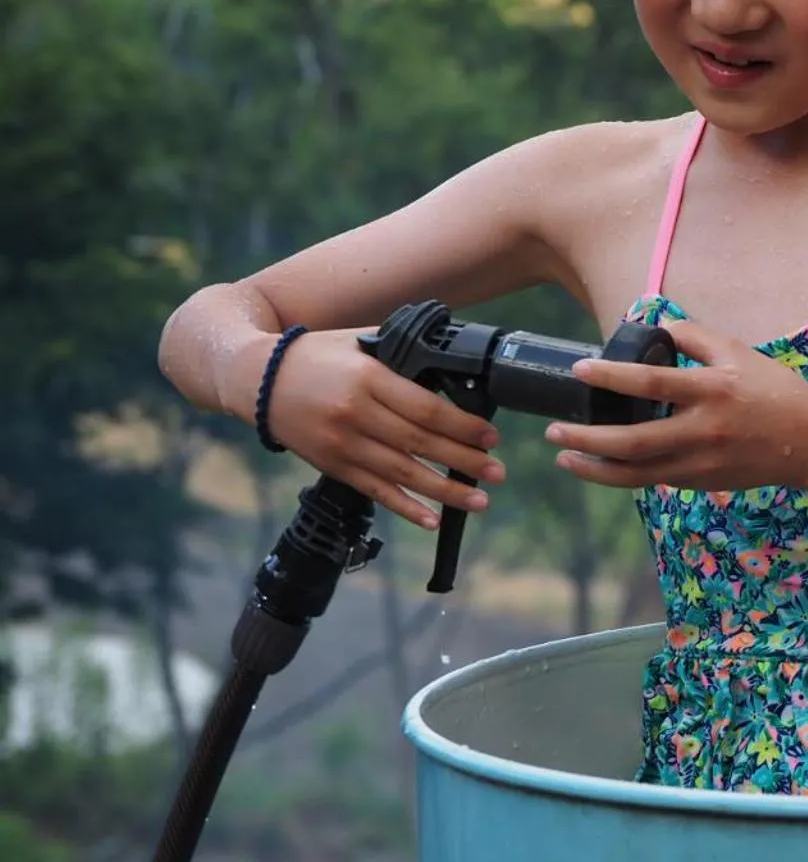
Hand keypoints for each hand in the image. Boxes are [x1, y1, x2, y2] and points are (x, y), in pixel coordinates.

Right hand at [260, 328, 504, 529]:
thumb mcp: (359, 342)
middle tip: (498, 472)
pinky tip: (432, 519)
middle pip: (420, 444)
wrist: (255, 378)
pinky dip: (404, 508)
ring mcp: (342, 444)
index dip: (463, 426)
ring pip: (402, 473)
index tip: (491, 436)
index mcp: (369, 378)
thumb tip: (450, 364)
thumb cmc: (314, 354)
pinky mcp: (331, 465)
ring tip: (479, 500)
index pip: (427, 409)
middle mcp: (356, 414)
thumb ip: (401, 355)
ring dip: (444, 490)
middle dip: (464, 460)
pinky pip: (374, 490)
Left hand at [546, 319, 807, 491]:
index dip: (610, 377)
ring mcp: (701, 461)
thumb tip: (657, 325)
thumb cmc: (775, 392)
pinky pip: (653, 480)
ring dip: (595, 467)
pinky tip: (599, 467)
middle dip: (587, 438)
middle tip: (553, 430)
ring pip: (636, 472)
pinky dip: (622, 476)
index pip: (650, 383)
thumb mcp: (740, 353)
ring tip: (564, 456)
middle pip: (632, 441)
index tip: (579, 370)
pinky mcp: (702, 481)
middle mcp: (703, 429)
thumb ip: (697, 336)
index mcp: (711, 390)